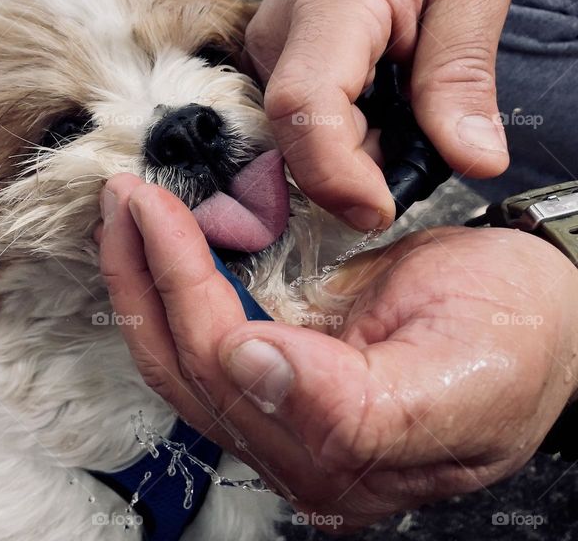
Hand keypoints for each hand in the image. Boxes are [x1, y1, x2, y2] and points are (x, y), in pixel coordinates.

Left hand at [98, 173, 577, 531]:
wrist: (538, 320)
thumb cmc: (517, 337)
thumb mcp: (465, 367)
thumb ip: (356, 402)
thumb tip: (251, 367)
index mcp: (348, 460)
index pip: (233, 378)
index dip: (190, 296)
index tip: (163, 220)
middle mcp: (299, 454)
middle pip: (188, 367)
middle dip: (146, 274)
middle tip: (125, 197)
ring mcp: (280, 423)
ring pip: (176, 359)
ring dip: (139, 281)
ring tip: (121, 214)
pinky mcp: (271, 387)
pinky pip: (195, 342)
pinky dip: (163, 290)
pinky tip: (147, 249)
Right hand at [247, 0, 511, 230]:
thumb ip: (463, 73)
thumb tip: (474, 160)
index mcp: (329, 5)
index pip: (304, 103)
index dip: (335, 171)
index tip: (381, 210)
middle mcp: (278, 39)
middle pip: (297, 139)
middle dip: (360, 173)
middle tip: (423, 151)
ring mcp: (264, 60)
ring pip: (299, 143)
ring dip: (358, 156)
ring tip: (406, 111)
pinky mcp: (267, 76)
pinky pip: (301, 131)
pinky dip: (346, 141)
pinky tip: (378, 110)